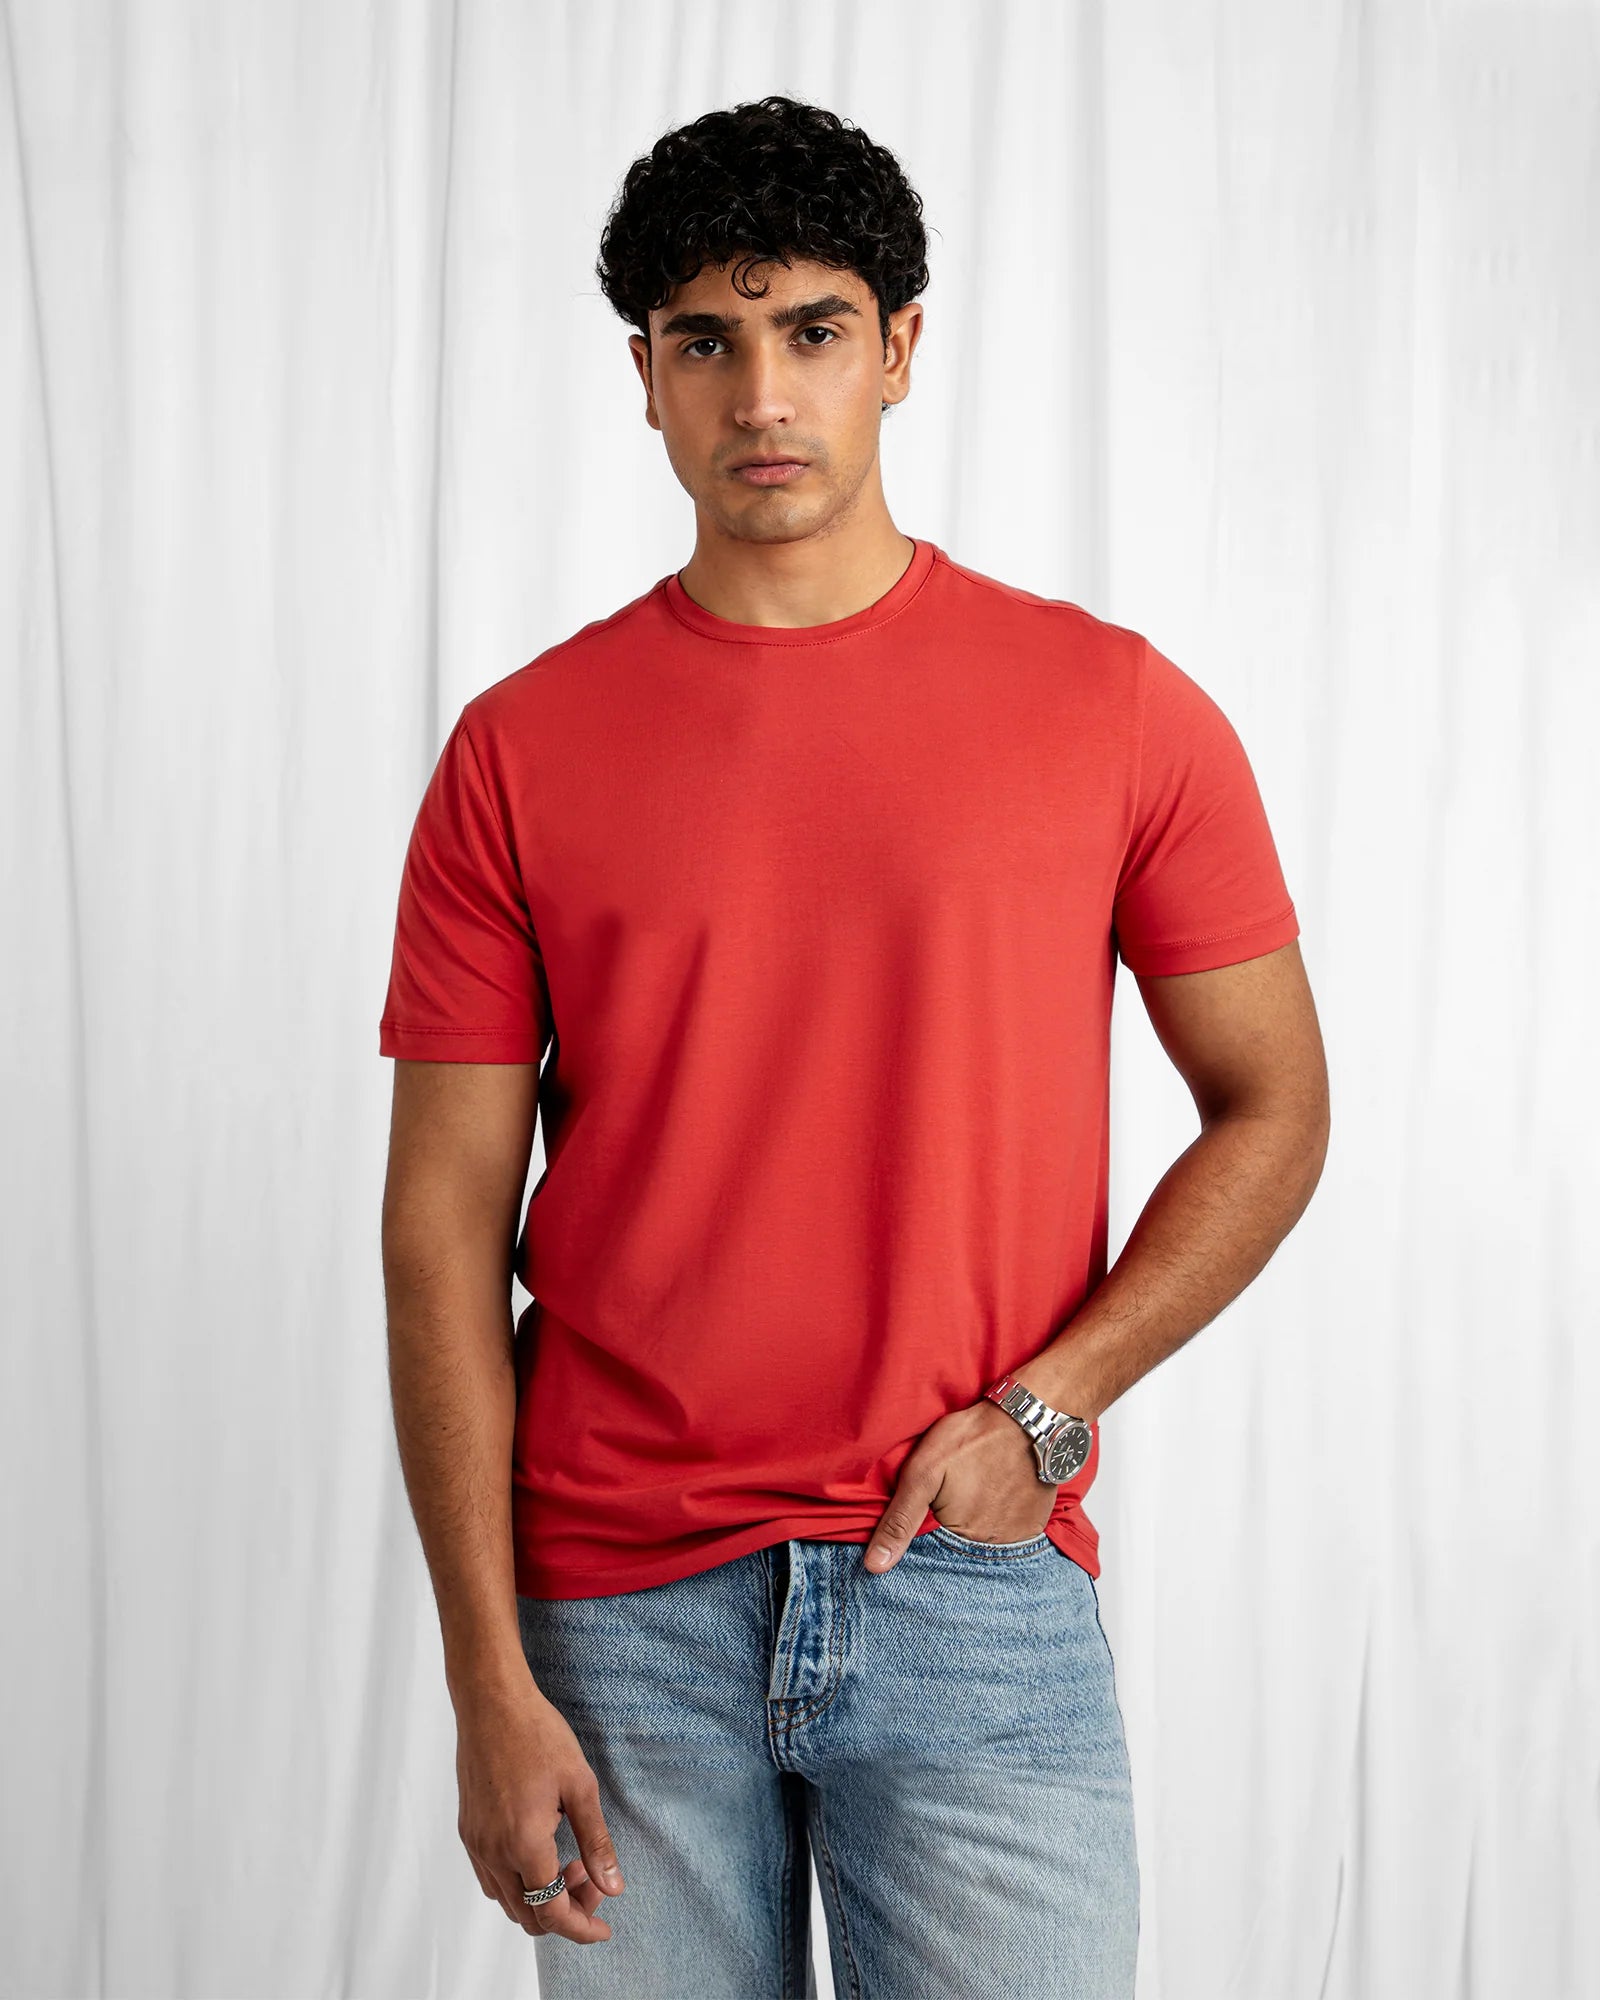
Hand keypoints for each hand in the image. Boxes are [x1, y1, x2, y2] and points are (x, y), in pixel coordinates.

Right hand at [454, 1679, 625, 1944]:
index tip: (604, 1927)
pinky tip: (541, 1851)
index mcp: (524, 1843)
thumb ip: (596, 1841)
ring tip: (570, 1861)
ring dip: (541, 1897)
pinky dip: (519, 1882)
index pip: (551, 1913)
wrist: (491, 1702)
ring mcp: (475, 1843)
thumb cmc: (538, 1735)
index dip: (581, 1928)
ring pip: (508, 1900)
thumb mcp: (580, 1785)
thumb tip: (614, 1887)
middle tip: (592, 1879)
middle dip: (565, 1911)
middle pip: (528, 1915)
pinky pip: (491, 1878)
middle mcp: (493, 1852)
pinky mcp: (467, 1831)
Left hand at [863, 1399, 1055, 1572]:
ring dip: (978, 1528)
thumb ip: (899, 1520)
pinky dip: (1002, 1520)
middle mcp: (991, 1551)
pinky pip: (1012, 1535)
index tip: (935, 1504)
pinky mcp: (1035, 1527)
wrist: (1027, 1419)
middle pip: (961, 1552)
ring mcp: (1017, 1541)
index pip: (933, 1557)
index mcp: (958, 1540)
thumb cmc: (969, 1440)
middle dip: (953, 1531)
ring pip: (986, 1545)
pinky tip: (998, 1494)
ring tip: (979, 1492)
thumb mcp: (923, 1472)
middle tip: (960, 1491)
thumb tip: (874, 1567)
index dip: (927, 1535)